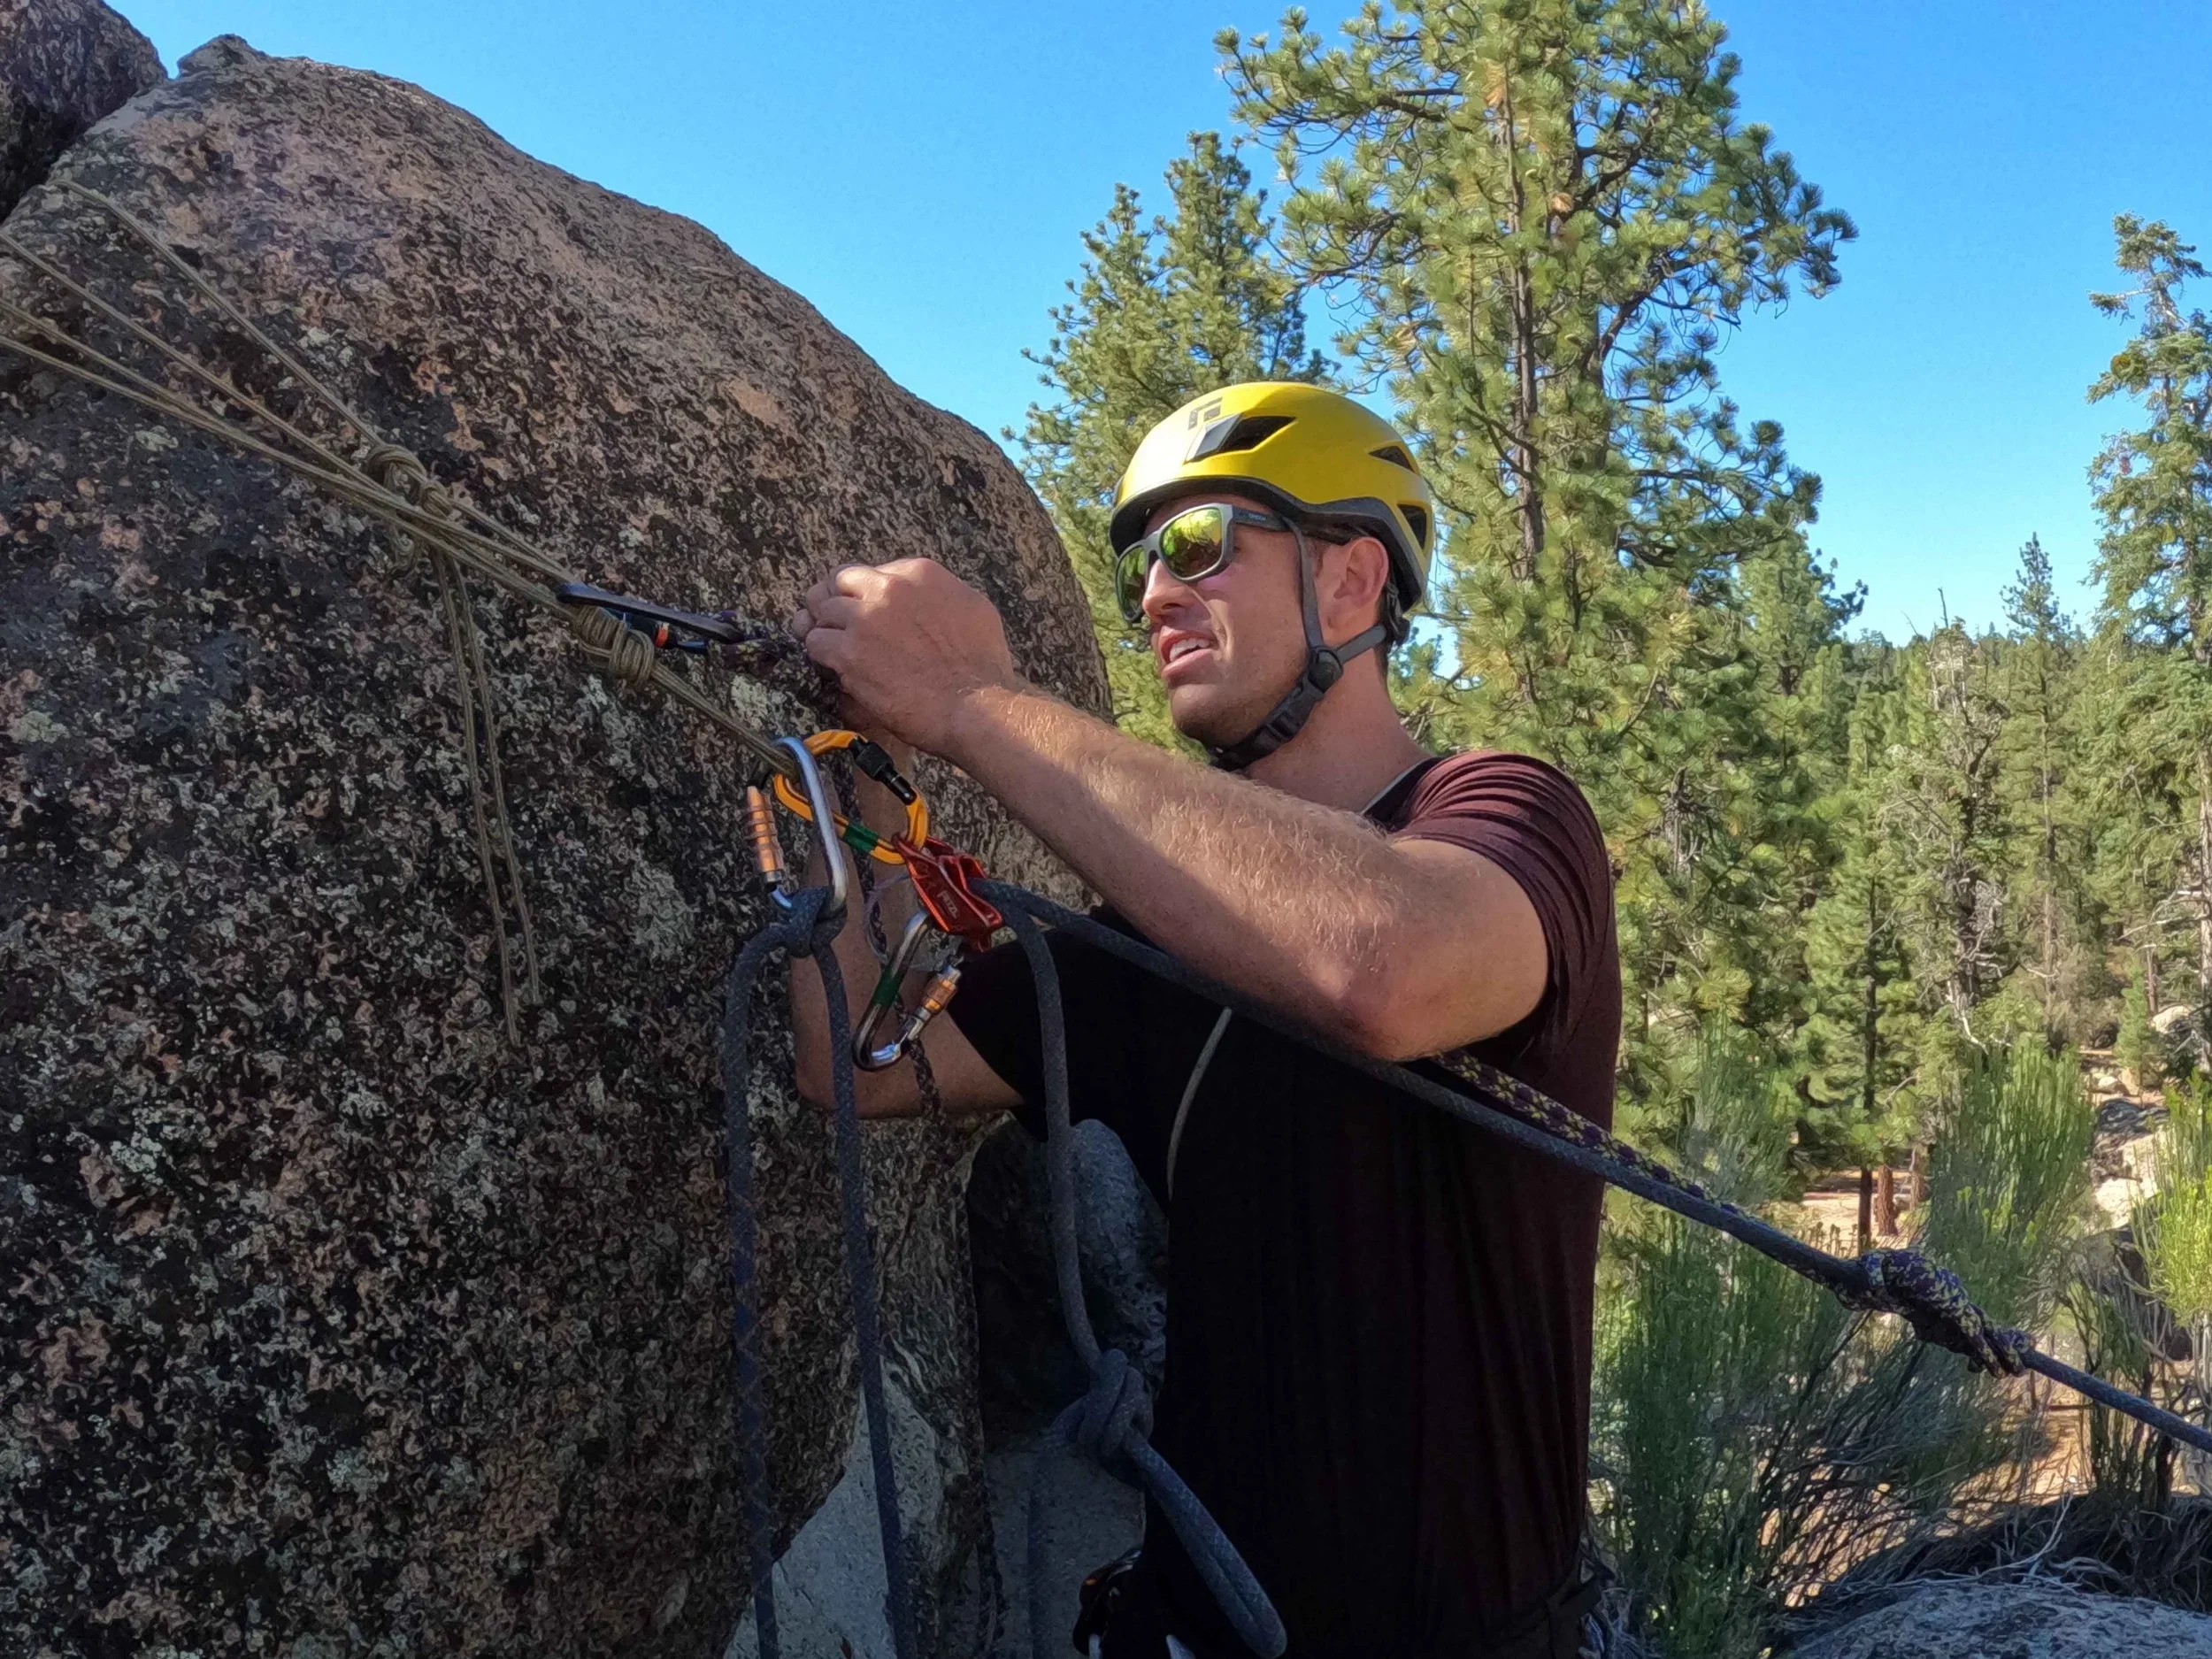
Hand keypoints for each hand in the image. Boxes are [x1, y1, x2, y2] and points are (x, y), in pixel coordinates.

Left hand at [790, 559, 1018, 757]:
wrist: (975, 705)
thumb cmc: (983, 665)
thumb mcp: (974, 608)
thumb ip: (943, 593)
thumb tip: (927, 597)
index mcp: (919, 572)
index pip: (872, 571)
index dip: (863, 592)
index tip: (864, 609)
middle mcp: (888, 588)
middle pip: (839, 582)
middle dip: (833, 600)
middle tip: (832, 620)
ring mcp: (865, 619)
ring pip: (821, 610)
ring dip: (823, 627)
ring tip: (828, 645)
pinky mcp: (849, 653)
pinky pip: (815, 642)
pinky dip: (819, 654)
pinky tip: (832, 666)